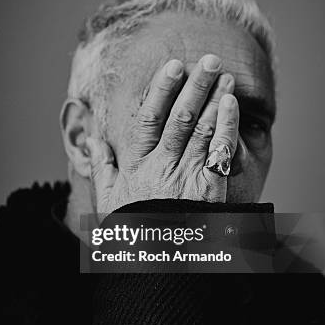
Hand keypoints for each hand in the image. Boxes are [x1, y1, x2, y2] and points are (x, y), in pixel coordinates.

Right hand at [86, 54, 238, 218]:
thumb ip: (101, 167)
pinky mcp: (209, 189)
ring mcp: (186, 176)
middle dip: (194, 86)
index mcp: (137, 164)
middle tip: (207, 60)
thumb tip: (92, 140)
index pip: (148, 119)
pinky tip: (232, 105)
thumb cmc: (135, 228)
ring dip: (214, 100)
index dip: (161, 90)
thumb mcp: (108, 199)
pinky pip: (220, 154)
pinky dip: (227, 127)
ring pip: (202, 130)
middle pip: (179, 118)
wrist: (158, 263)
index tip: (172, 67)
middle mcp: (162, 165)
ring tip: (223, 74)